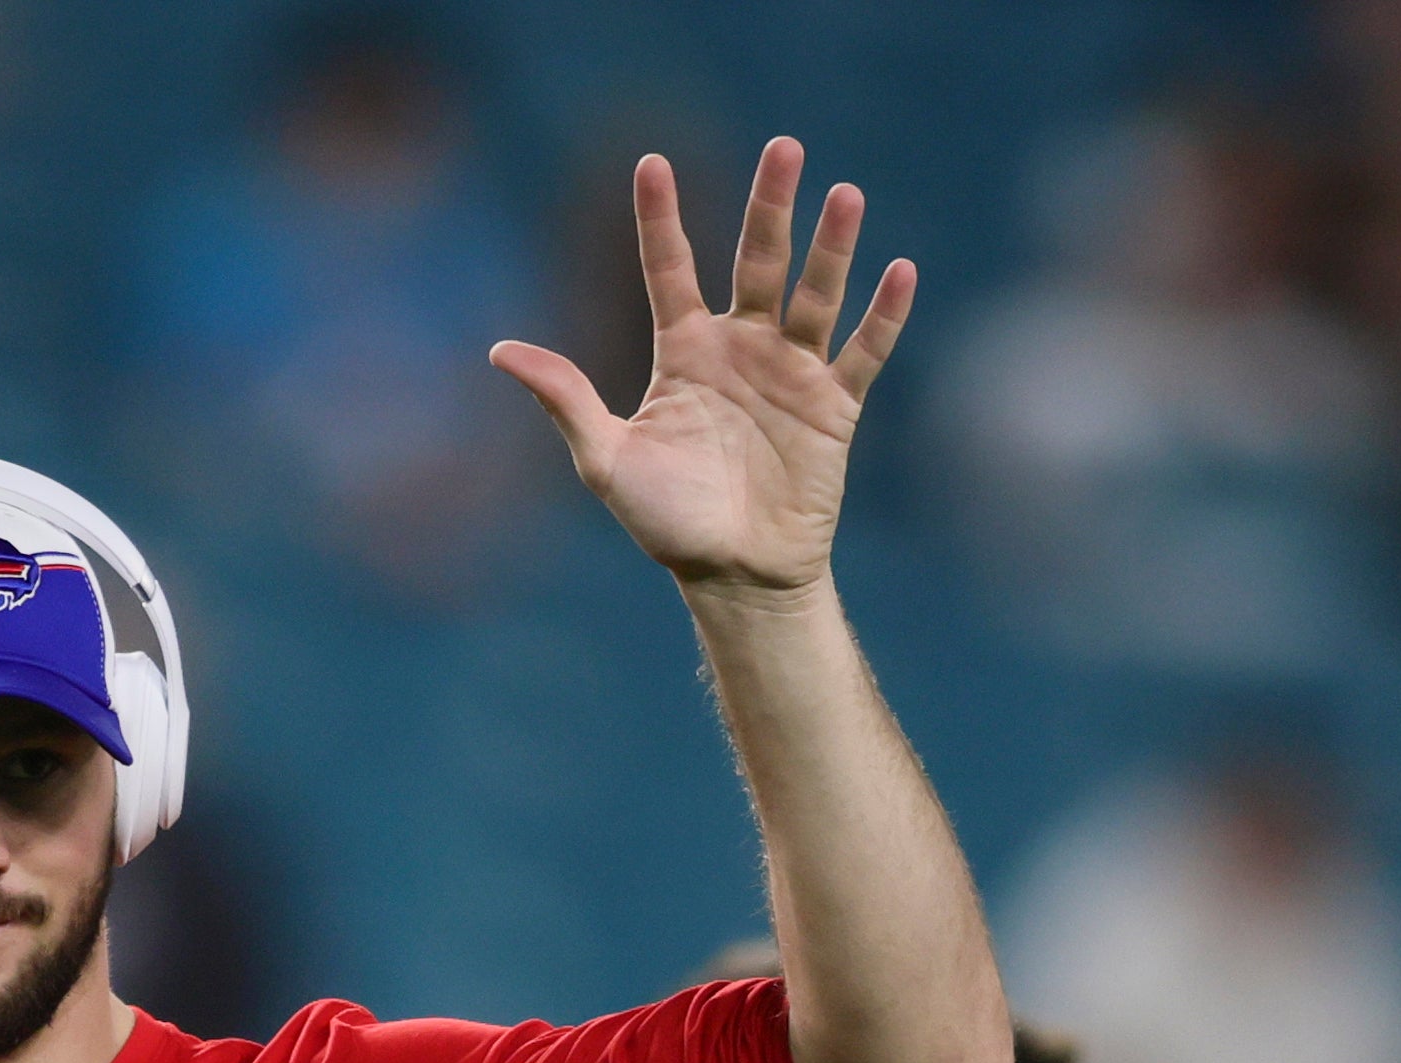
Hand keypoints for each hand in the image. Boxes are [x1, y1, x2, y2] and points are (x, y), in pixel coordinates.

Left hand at [492, 138, 917, 598]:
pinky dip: (884, 315)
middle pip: (757, 260)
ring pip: (815, 294)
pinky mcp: (834, 406)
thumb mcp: (604, 459)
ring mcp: (791, 372)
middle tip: (783, 147)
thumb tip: (498, 351)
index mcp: (683, 352)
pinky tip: (901, 270)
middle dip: (770, 206)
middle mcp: (740, 348)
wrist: (733, 577)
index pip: (669, 270)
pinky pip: (864, 352)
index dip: (659, 219)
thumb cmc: (666, 522)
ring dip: (832, 247)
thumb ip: (564, 400)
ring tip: (846, 194)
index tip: (650, 162)